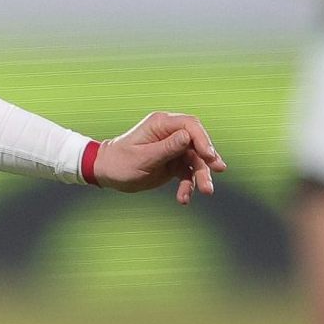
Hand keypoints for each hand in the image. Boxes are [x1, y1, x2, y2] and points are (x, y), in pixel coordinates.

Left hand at [91, 111, 227, 204]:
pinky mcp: (173, 162)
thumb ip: (166, 148)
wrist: (106, 173)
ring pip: (195, 160)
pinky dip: (188, 185)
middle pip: (197, 143)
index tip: (209, 156)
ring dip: (201, 176)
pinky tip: (184, 199)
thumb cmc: (119, 162)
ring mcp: (173, 148)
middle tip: (217, 172)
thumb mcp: (143, 157)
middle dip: (207, 159)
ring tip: (206, 192)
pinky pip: (187, 173)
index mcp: (161, 124)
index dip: (203, 139)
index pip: (190, 126)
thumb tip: (187, 136)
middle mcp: (170, 133)